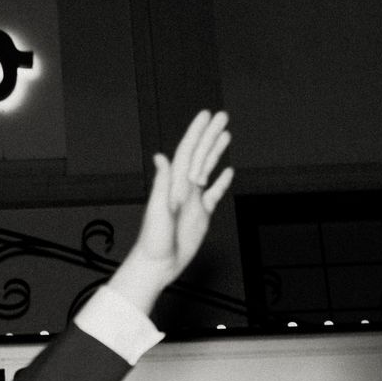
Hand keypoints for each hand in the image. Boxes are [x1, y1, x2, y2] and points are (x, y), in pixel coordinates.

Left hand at [110, 109, 233, 312]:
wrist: (159, 265)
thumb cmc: (154, 241)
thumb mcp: (157, 211)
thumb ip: (161, 183)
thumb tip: (161, 156)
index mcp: (175, 185)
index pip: (187, 152)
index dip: (197, 133)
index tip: (206, 115)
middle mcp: (184, 189)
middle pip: (200, 155)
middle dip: (210, 135)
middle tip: (223, 116)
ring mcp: (193, 201)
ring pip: (207, 169)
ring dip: (216, 151)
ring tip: (227, 134)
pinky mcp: (201, 215)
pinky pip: (214, 194)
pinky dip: (221, 182)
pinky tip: (228, 171)